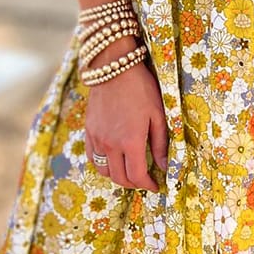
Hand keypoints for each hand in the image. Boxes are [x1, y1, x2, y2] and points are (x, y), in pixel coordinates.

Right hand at [83, 37, 168, 189]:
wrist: (113, 67)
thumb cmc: (141, 88)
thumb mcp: (158, 114)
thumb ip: (160, 143)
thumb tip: (164, 166)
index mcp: (130, 141)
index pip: (137, 176)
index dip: (148, 185)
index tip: (156, 185)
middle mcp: (110, 144)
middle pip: (120, 178)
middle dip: (134, 183)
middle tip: (145, 180)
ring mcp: (97, 138)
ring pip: (104, 171)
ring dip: (118, 175)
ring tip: (130, 170)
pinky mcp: (89, 131)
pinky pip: (93, 157)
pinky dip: (103, 164)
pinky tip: (113, 159)